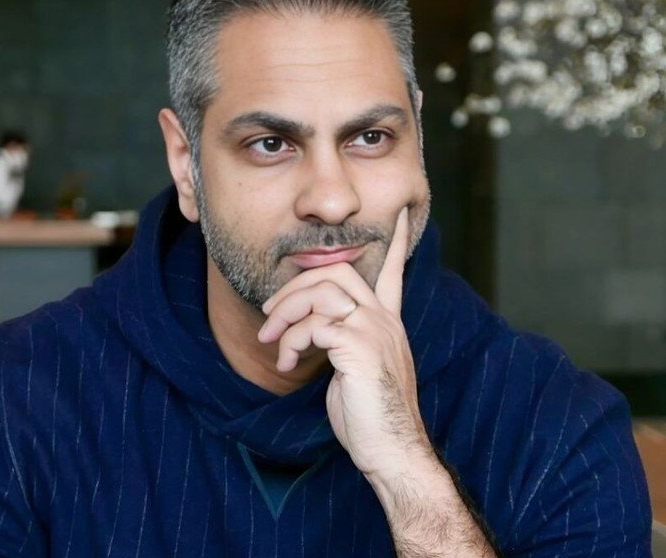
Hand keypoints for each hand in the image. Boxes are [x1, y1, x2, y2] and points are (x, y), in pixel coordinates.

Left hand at [258, 207, 428, 475]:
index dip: (394, 243)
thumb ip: (342, 343)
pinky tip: (285, 363)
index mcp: (387, 324)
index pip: (393, 273)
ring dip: (285, 314)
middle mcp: (384, 321)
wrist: (392, 451)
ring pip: (321, 292)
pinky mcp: (359, 349)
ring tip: (270, 342)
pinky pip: (314, 326)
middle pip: (336, 272)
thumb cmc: (370, 418)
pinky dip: (290, 341)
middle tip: (269, 313)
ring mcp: (374, 332)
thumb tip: (315, 334)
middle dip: (294, 286)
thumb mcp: (356, 371)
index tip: (396, 213)